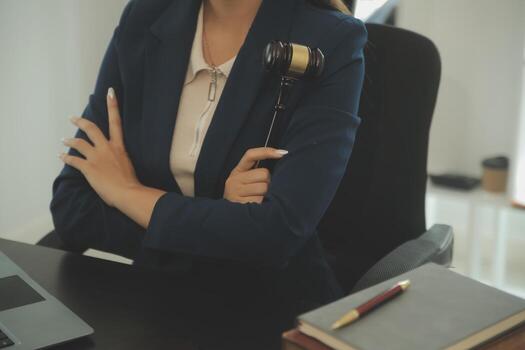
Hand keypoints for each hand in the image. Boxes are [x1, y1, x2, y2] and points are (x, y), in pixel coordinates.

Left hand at [60, 88, 139, 206]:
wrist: (128, 192)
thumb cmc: (131, 183)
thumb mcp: (128, 165)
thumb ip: (120, 159)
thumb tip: (117, 161)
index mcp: (119, 147)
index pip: (116, 122)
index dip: (113, 105)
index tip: (110, 92)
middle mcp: (107, 148)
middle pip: (91, 128)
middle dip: (80, 121)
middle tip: (72, 117)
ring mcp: (96, 157)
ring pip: (79, 142)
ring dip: (69, 140)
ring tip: (63, 140)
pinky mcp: (88, 168)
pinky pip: (73, 160)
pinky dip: (65, 157)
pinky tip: (60, 156)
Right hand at [224, 147, 287, 203]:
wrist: (227, 217)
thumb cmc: (242, 196)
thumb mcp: (244, 181)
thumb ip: (256, 171)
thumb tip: (280, 157)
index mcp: (237, 171)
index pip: (250, 155)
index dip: (266, 152)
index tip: (282, 153)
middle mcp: (234, 180)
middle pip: (263, 174)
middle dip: (267, 181)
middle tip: (262, 188)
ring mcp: (236, 192)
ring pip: (264, 187)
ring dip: (266, 193)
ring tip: (259, 198)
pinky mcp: (240, 204)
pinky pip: (260, 200)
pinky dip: (262, 204)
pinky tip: (257, 206)